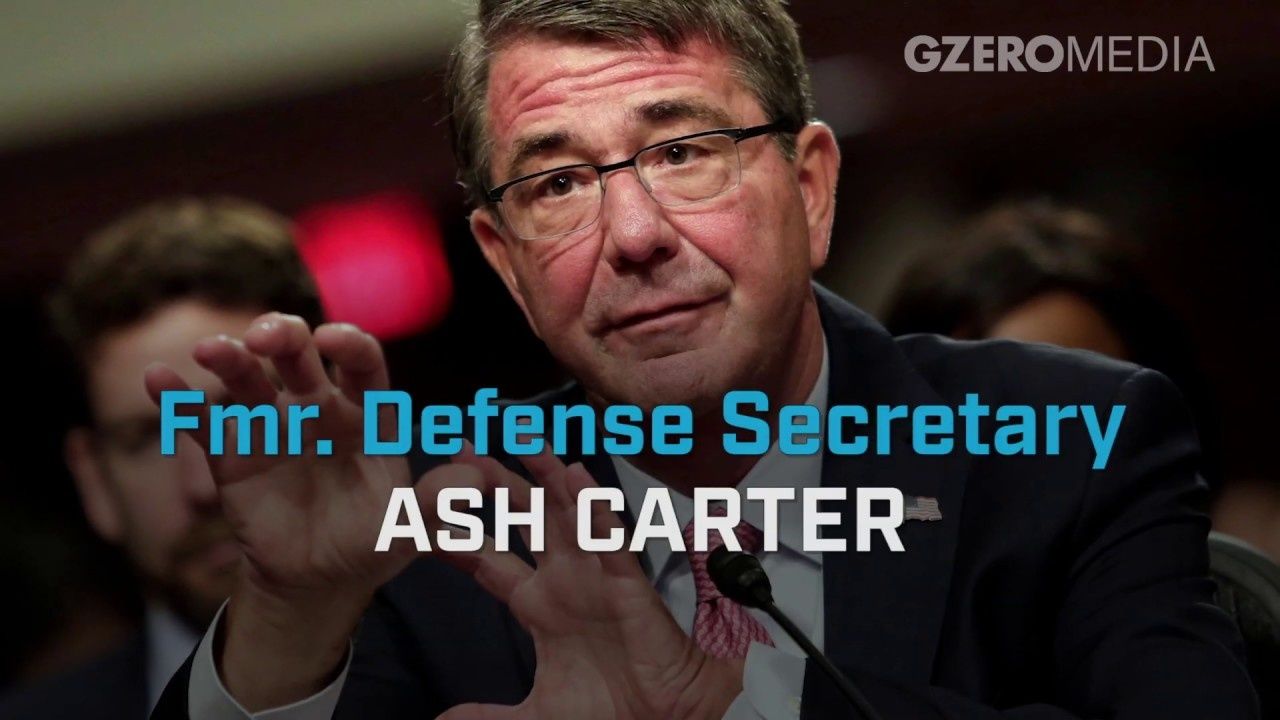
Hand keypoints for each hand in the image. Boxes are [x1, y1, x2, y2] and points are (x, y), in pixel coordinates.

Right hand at [145, 313, 480, 708]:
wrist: (321, 581)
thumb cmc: (372, 542)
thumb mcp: (409, 531)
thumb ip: (437, 504)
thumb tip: (475, 481)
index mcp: (367, 414)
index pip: (362, 364)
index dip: (350, 346)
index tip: (334, 339)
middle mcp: (318, 408)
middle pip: (299, 358)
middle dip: (284, 338)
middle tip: (266, 336)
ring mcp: (272, 426)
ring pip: (249, 380)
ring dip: (229, 360)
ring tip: (210, 351)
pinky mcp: (231, 455)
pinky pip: (204, 421)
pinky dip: (179, 400)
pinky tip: (157, 381)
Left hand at [438, 449, 743, 719]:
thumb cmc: (610, 709)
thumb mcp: (536, 714)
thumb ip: (488, 717)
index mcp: (536, 603)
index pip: (487, 558)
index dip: (456, 534)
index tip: (423, 507)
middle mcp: (563, 578)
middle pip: (523, 517)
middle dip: (494, 482)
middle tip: (462, 447)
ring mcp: (594, 574)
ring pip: (566, 512)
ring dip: (546, 474)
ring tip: (523, 436)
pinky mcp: (626, 582)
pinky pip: (609, 538)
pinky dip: (594, 509)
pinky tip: (577, 479)